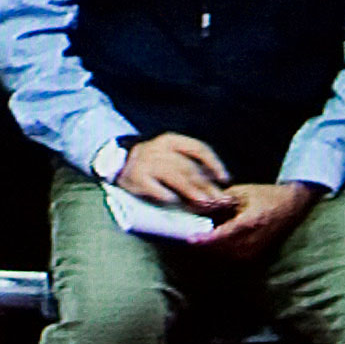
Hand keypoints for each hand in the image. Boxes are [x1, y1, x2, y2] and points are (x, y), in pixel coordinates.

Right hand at [117, 133, 236, 215]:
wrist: (119, 162)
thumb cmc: (154, 162)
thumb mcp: (171, 156)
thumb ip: (191, 167)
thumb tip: (218, 184)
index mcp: (171, 140)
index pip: (198, 148)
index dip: (214, 164)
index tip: (225, 179)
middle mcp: (159, 148)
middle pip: (188, 166)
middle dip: (207, 185)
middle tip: (220, 200)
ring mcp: (147, 162)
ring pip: (175, 177)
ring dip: (192, 191)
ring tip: (205, 203)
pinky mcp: (137, 177)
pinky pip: (155, 188)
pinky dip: (166, 196)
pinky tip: (175, 202)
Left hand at [195, 180, 322, 258]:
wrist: (291, 206)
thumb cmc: (265, 196)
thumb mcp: (241, 193)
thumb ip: (219, 201)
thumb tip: (196, 207)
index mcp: (250, 223)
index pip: (223, 236)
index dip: (205, 240)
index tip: (190, 238)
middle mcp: (253, 242)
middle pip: (221, 249)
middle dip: (203, 244)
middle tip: (186, 235)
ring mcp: (254, 251)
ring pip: (225, 255)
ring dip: (210, 248)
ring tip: (196, 236)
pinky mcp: (254, 256)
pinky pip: (232, 257)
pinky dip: (219, 250)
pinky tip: (211, 240)